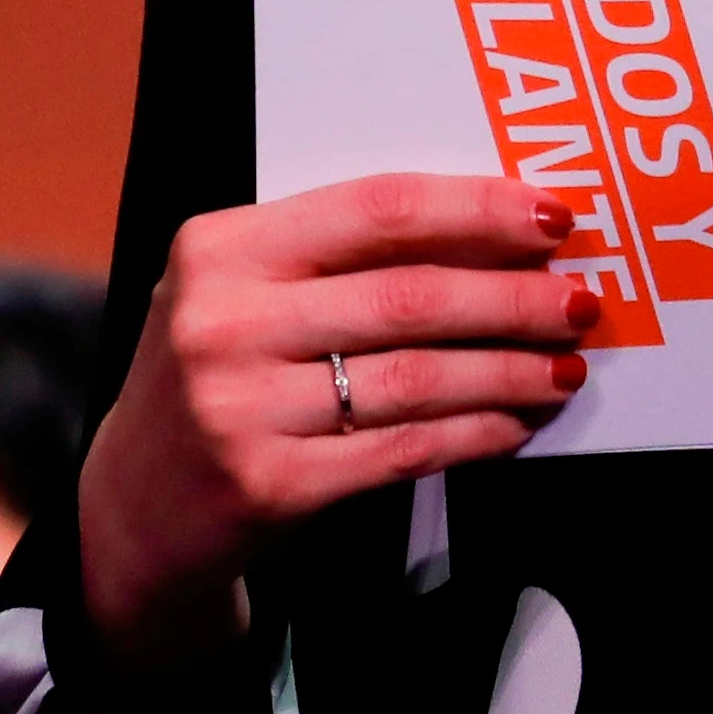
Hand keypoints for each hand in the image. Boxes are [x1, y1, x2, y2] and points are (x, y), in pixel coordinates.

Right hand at [73, 173, 597, 680]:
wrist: (133, 505)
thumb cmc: (217, 376)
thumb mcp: (243, 291)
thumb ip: (338, 257)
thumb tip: (494, 233)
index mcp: (222, 247)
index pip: (378, 208)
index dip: (478, 210)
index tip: (552, 218)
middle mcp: (223, 321)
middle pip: (410, 296)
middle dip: (513, 297)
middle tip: (579, 301)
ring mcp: (241, 408)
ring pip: (418, 378)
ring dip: (509, 370)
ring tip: (562, 366)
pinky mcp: (270, 484)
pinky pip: (404, 450)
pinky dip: (475, 435)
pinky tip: (514, 425)